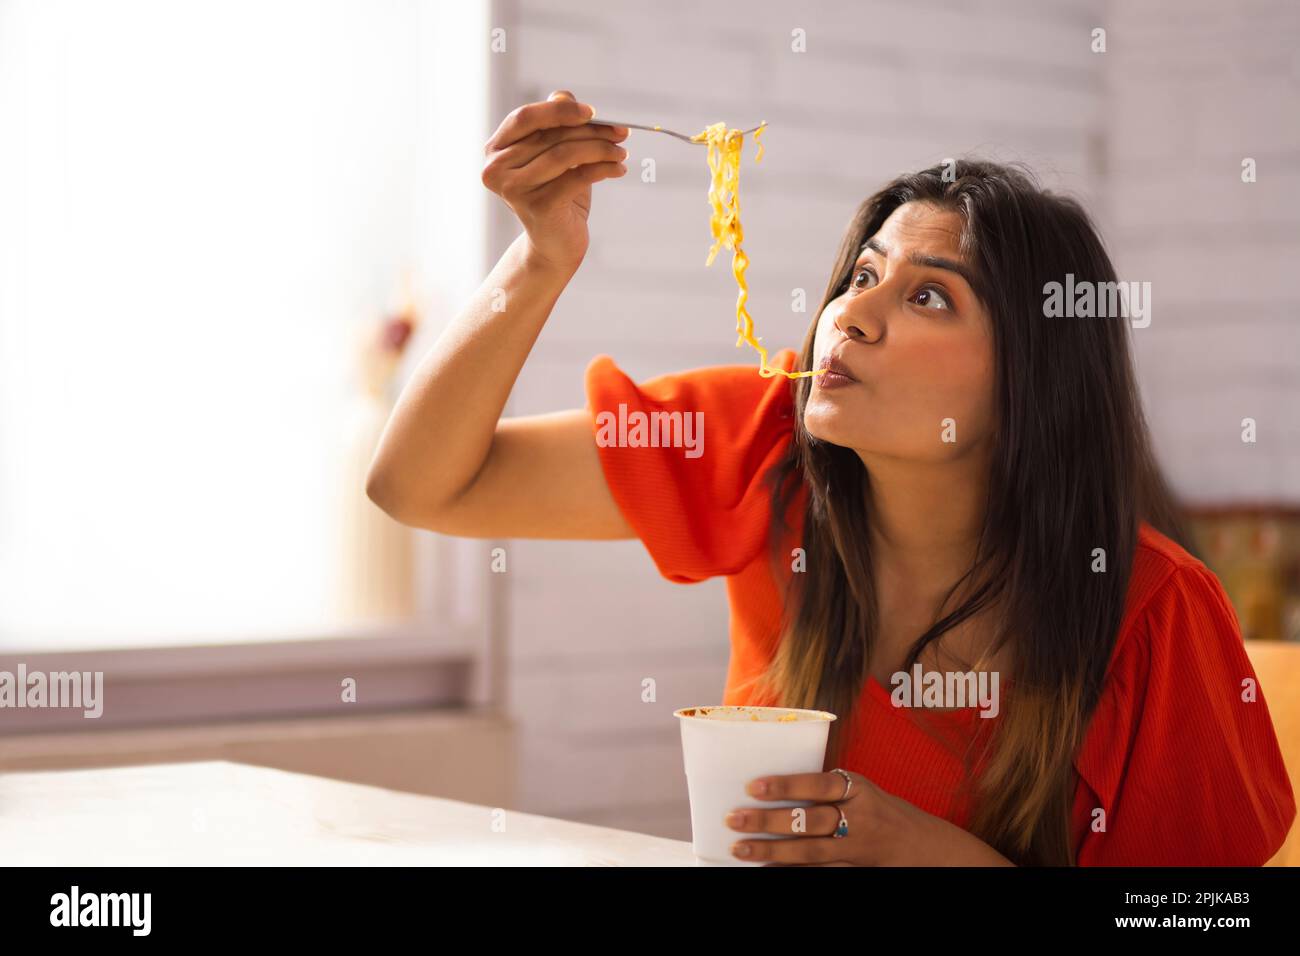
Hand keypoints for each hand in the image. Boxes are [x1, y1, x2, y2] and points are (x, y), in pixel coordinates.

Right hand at [481, 89, 628, 274]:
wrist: (553, 245)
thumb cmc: (554, 194)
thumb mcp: (553, 156)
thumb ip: (554, 124)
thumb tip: (565, 95)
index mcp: (495, 150)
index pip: (526, 117)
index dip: (559, 110)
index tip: (593, 112)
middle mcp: (496, 169)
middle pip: (551, 135)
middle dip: (591, 131)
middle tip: (621, 132)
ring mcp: (514, 190)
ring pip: (566, 155)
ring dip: (601, 150)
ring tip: (622, 153)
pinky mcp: (538, 207)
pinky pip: (577, 177)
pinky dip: (604, 169)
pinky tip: (619, 169)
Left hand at [724, 770, 1015, 865]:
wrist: (928, 849)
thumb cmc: (884, 811)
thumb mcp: (864, 791)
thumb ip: (829, 790)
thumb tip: (776, 788)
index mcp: (861, 790)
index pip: (820, 784)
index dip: (787, 785)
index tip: (753, 786)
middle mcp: (861, 819)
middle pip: (810, 822)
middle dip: (769, 821)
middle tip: (734, 819)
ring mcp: (858, 850)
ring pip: (810, 853)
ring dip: (772, 852)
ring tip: (741, 849)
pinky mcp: (855, 871)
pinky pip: (819, 873)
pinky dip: (793, 872)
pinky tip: (768, 870)